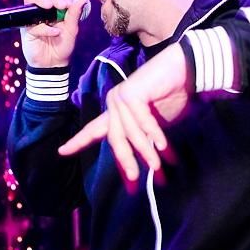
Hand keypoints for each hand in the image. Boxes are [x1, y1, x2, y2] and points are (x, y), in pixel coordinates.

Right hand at [21, 0, 88, 67]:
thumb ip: (75, 14)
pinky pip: (32, 21)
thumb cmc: (63, 46)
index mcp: (58, 8)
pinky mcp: (27, 27)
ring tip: (51, 7)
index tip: (70, 2)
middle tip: (63, 5)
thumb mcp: (72, 30)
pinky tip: (54, 33)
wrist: (53, 64)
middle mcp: (45, 10)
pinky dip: (45, 27)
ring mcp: (34, 17)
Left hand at [58, 43, 190, 182]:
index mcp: (116, 111)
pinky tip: (162, 145)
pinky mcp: (131, 93)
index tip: (62, 151)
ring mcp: (120, 97)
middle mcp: (114, 103)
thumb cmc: (174, 95)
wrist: (187, 69)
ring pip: (129, 133)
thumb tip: (153, 171)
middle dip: (126, 161)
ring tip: (158, 165)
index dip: (78, 141)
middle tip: (134, 180)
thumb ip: (148, 144)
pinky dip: (153, 134)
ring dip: (145, 151)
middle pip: (114, 139)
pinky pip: (141, 122)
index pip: (94, 129)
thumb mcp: (157, 127)